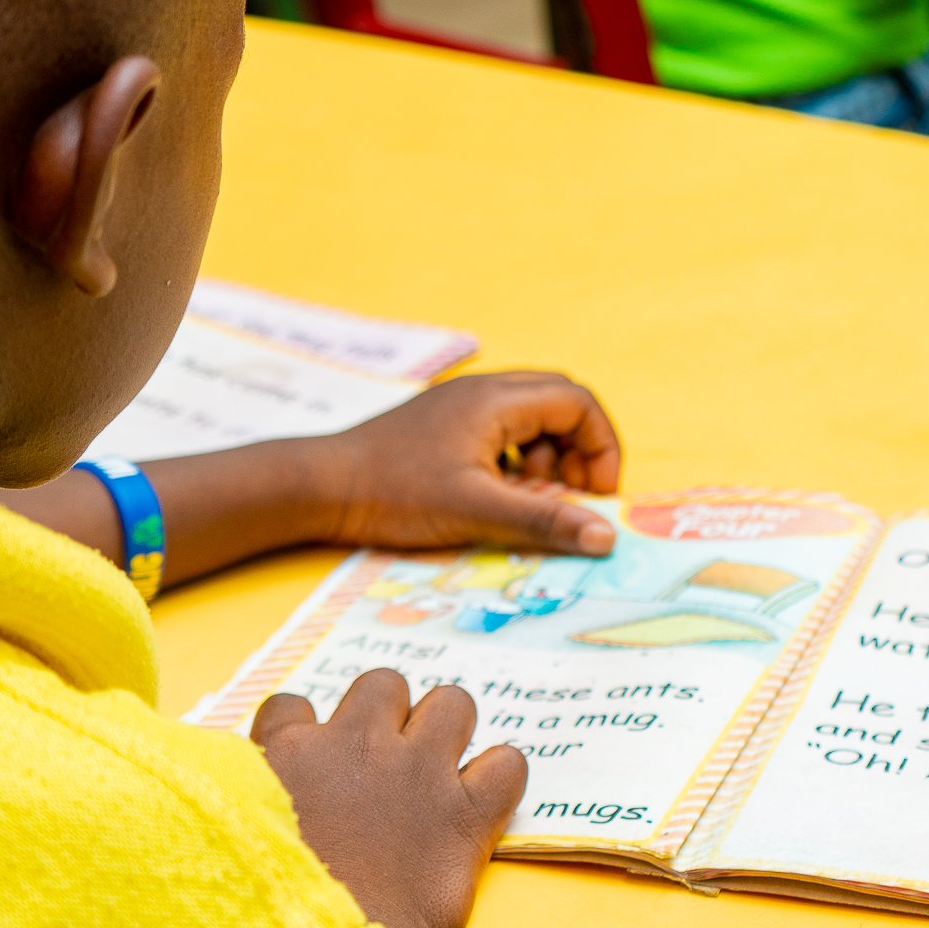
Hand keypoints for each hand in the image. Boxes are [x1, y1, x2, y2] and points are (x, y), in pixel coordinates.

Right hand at [253, 672, 525, 927]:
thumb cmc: (267, 907)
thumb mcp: (229, 837)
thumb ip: (238, 803)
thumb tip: (233, 798)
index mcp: (289, 753)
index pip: (289, 706)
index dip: (302, 730)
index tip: (308, 764)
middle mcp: (356, 746)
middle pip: (382, 685)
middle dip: (386, 713)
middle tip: (382, 762)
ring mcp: (417, 773)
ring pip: (452, 704)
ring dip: (448, 729)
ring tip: (439, 767)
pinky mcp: (465, 815)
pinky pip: (507, 765)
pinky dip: (501, 778)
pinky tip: (483, 800)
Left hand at [315, 372, 621, 556]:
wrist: (322, 485)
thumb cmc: (396, 494)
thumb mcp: (477, 511)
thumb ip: (544, 521)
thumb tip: (606, 537)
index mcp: (497, 399)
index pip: (578, 402)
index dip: (601, 447)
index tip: (595, 496)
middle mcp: (483, 390)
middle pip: (559, 404)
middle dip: (579, 451)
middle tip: (571, 498)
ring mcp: (461, 404)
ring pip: (530, 418)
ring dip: (546, 458)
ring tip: (529, 501)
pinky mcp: (443, 424)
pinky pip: (500, 430)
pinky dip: (515, 460)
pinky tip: (495, 497)